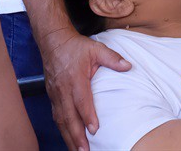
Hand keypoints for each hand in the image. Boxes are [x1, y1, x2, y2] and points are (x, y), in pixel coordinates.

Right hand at [40, 27, 130, 150]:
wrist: (53, 41)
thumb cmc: (75, 47)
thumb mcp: (96, 49)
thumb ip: (112, 58)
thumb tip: (128, 66)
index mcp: (75, 78)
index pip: (81, 100)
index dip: (87, 115)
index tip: (94, 129)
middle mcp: (63, 89)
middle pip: (69, 116)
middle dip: (76, 135)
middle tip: (85, 150)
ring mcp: (56, 94)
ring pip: (61, 120)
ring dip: (68, 136)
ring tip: (77, 150)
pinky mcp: (52, 96)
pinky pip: (56, 116)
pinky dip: (62, 129)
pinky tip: (69, 138)